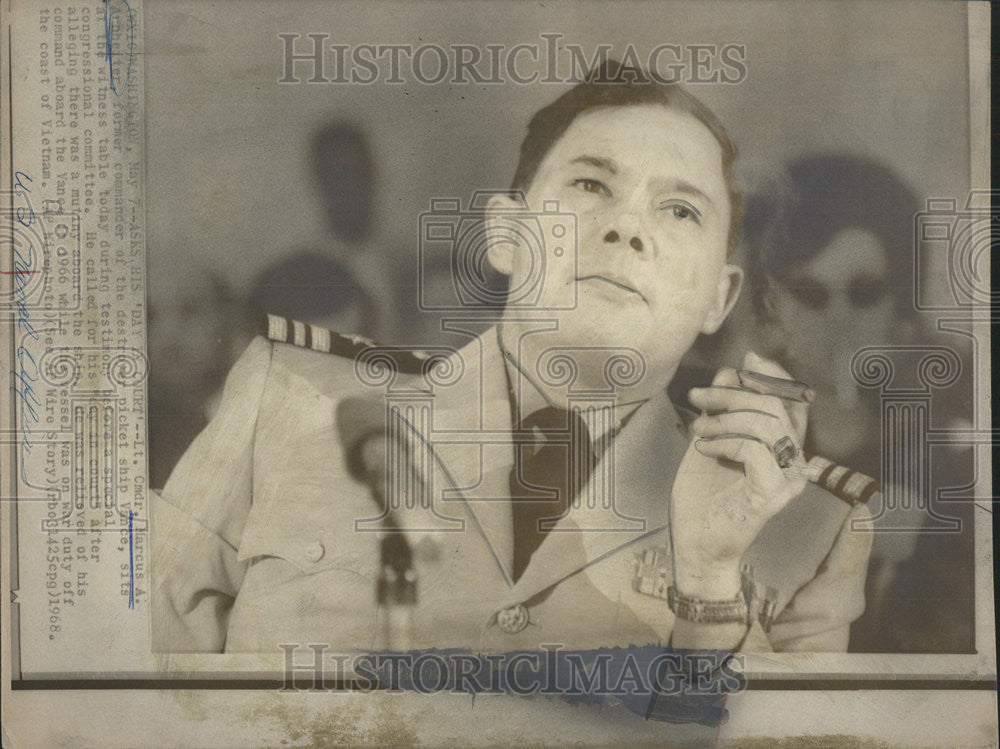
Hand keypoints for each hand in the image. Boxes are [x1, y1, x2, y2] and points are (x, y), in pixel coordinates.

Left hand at [670, 351, 809, 598]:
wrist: (695, 543)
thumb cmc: (703, 495)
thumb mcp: (710, 438)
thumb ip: (723, 407)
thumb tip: (733, 368)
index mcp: (783, 448)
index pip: (794, 401)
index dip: (774, 375)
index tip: (746, 360)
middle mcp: (794, 462)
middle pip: (775, 405)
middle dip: (732, 392)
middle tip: (697, 396)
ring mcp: (788, 479)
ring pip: (766, 423)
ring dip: (723, 417)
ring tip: (697, 429)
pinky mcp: (773, 494)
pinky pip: (754, 450)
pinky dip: (723, 442)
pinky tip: (701, 449)